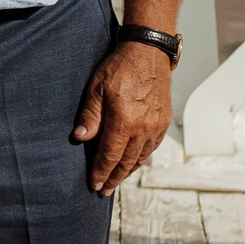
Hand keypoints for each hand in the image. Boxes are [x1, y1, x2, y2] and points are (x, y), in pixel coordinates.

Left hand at [73, 41, 173, 194]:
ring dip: (128, 171)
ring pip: (141, 157)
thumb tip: (80, 138)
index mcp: (124, 122)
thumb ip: (90, 116)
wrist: (148, 52)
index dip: (101, 172)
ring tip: (117, 179)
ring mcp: (156, 126)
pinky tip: (134, 161)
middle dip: (114, 178)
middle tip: (104, 191)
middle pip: (126, 162)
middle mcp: (143, 128)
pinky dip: (141, 157)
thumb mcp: (96, 88)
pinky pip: (152, 147)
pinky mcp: (164, 121)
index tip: (94, 185)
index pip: (110, 156)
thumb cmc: (119, 67)